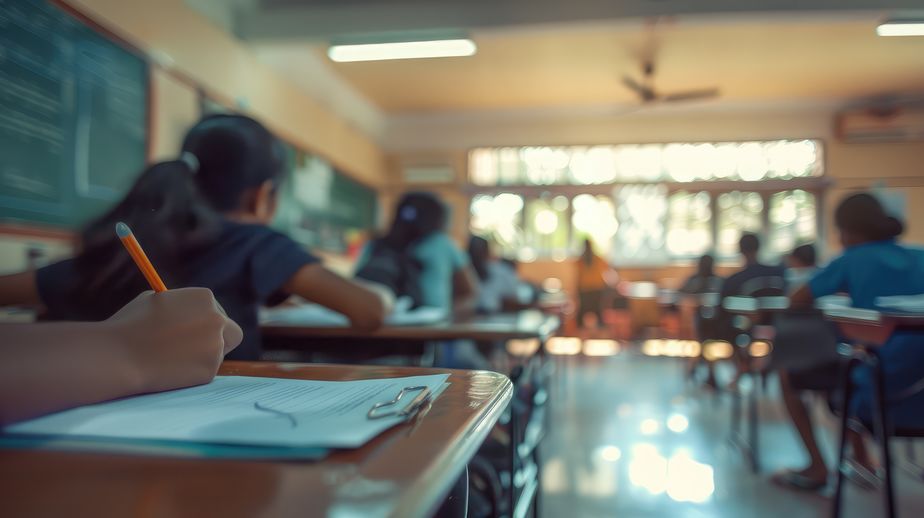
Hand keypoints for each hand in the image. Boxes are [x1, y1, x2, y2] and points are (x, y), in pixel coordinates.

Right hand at [105, 288, 242, 392]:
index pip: (217, 311)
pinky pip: (204, 371)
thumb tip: (187, 311)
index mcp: (204, 298)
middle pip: (232, 333)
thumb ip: (178, 306)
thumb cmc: (129, 326)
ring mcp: (216, 346)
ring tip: (170, 360)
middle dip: (221, 341)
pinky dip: (191, 373)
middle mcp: (217, 320)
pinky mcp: (209, 371)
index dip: (206, 323)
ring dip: (202, 358)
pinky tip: (169, 370)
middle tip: (202, 349)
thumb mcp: (154, 302)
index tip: (196, 331)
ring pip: (217, 355)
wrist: (119, 356)